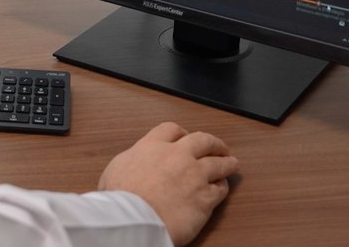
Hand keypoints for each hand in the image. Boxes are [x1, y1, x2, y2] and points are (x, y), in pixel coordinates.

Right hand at [98, 122, 239, 245]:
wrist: (133, 218)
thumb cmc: (119, 196)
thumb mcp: (116, 168)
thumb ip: (133, 160)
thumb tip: (136, 163)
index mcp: (152, 146)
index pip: (171, 129)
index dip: (181, 133)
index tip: (185, 137)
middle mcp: (177, 156)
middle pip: (203, 140)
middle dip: (213, 143)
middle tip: (218, 146)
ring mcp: (194, 175)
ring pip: (219, 162)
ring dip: (227, 162)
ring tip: (232, 163)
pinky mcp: (205, 198)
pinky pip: (221, 188)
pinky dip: (222, 186)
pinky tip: (222, 187)